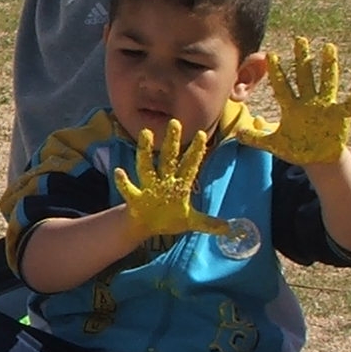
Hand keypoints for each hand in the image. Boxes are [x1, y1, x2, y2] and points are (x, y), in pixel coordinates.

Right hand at [114, 118, 231, 241]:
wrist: (146, 226)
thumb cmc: (170, 219)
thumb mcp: (191, 222)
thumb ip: (209, 223)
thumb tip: (230, 229)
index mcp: (179, 185)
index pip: (189, 165)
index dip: (196, 152)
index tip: (201, 134)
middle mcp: (164, 181)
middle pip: (168, 159)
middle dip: (172, 142)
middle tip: (175, 122)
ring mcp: (149, 187)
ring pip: (147, 166)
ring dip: (146, 151)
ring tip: (146, 133)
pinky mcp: (136, 198)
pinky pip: (129, 189)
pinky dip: (124, 182)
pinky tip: (120, 172)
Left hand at [263, 37, 350, 165]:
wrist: (319, 159)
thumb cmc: (297, 148)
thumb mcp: (275, 144)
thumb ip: (257, 137)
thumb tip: (238, 133)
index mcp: (292, 107)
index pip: (282, 86)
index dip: (277, 72)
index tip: (270, 54)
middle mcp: (308, 102)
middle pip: (304, 76)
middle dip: (302, 59)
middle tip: (299, 39)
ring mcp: (325, 106)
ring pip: (326, 82)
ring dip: (328, 66)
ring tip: (329, 48)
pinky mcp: (341, 115)